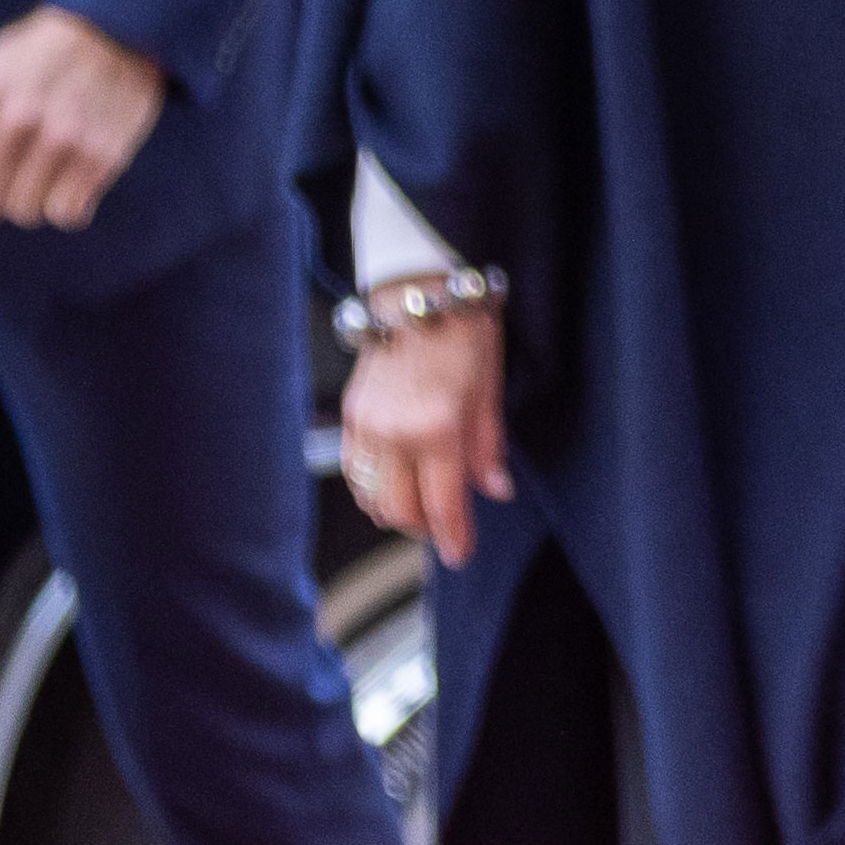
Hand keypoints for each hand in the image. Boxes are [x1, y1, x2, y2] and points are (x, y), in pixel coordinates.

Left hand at [0, 8, 172, 229]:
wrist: (116, 24)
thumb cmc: (43, 56)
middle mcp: (18, 118)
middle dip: (0, 195)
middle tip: (21, 168)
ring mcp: (62, 137)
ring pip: (28, 213)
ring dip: (36, 200)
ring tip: (51, 166)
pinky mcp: (102, 153)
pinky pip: (67, 214)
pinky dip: (70, 205)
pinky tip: (76, 177)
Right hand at [340, 310, 510, 563]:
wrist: (415, 290)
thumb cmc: (462, 331)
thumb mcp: (489, 387)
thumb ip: (487, 447)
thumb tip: (495, 491)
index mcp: (437, 427)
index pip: (442, 505)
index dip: (454, 537)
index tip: (462, 554)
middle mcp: (394, 433)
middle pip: (400, 511)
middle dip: (425, 529)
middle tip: (447, 528)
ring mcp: (366, 425)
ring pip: (371, 498)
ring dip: (396, 511)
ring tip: (423, 504)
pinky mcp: (349, 415)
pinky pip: (354, 471)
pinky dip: (372, 487)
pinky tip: (395, 482)